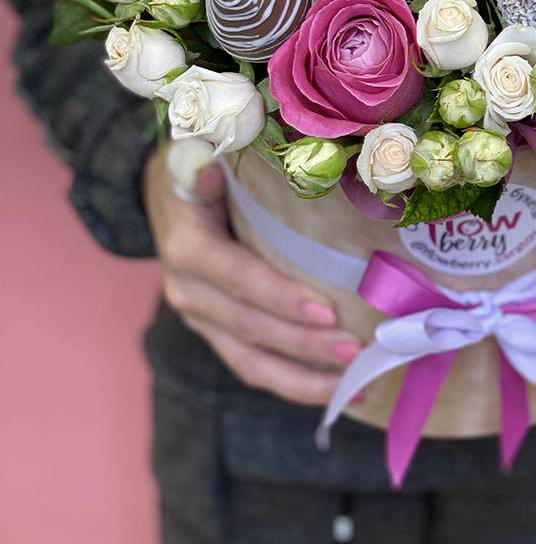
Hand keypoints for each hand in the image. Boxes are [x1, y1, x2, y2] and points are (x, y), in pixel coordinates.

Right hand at [143, 150, 362, 404]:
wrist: (169, 192)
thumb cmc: (202, 166)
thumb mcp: (202, 155)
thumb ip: (211, 164)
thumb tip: (215, 168)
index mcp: (188, 246)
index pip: (238, 278)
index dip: (280, 298)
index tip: (327, 311)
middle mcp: (189, 291)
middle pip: (251, 329)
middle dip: (306, 345)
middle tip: (358, 350)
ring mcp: (201, 318)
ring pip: (252, 362)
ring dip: (306, 379)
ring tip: (358, 383)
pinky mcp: (216, 333)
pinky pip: (253, 366)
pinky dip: (295, 382)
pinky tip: (338, 388)